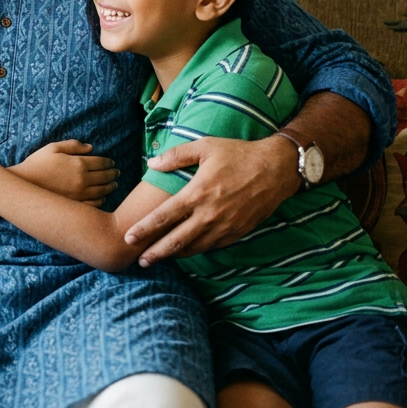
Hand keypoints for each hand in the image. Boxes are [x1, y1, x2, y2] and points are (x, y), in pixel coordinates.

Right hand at [14, 140, 117, 205]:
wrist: (24, 184)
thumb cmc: (37, 163)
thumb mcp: (53, 148)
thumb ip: (73, 145)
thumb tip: (90, 147)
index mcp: (78, 163)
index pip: (101, 162)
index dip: (109, 162)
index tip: (112, 162)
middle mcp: (82, 180)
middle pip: (105, 177)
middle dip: (113, 174)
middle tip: (116, 173)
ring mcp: (80, 194)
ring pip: (102, 191)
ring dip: (110, 187)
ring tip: (114, 184)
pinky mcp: (75, 205)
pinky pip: (94, 204)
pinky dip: (101, 200)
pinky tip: (103, 197)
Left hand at [125, 134, 297, 264]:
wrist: (277, 169)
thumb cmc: (238, 154)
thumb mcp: (205, 147)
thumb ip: (175, 155)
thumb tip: (150, 163)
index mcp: (197, 193)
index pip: (164, 216)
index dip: (145, 229)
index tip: (129, 237)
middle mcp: (209, 214)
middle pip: (176, 240)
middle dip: (156, 252)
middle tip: (139, 260)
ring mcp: (225, 226)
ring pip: (194, 247)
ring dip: (175, 255)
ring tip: (158, 258)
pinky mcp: (238, 232)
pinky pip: (212, 246)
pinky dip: (197, 250)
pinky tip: (187, 251)